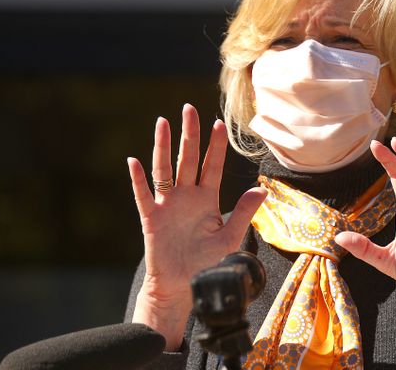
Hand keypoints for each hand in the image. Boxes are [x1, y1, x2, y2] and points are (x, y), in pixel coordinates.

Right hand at [127, 104, 266, 348]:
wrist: (184, 286)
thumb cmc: (208, 263)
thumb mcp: (229, 237)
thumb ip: (243, 212)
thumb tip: (261, 189)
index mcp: (207, 199)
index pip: (212, 165)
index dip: (215, 145)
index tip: (218, 122)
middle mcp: (187, 196)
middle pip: (188, 159)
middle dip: (189, 134)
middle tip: (188, 108)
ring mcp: (168, 205)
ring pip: (165, 169)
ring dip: (162, 146)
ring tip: (162, 122)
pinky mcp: (151, 218)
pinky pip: (143, 195)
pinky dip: (138, 179)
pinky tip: (134, 161)